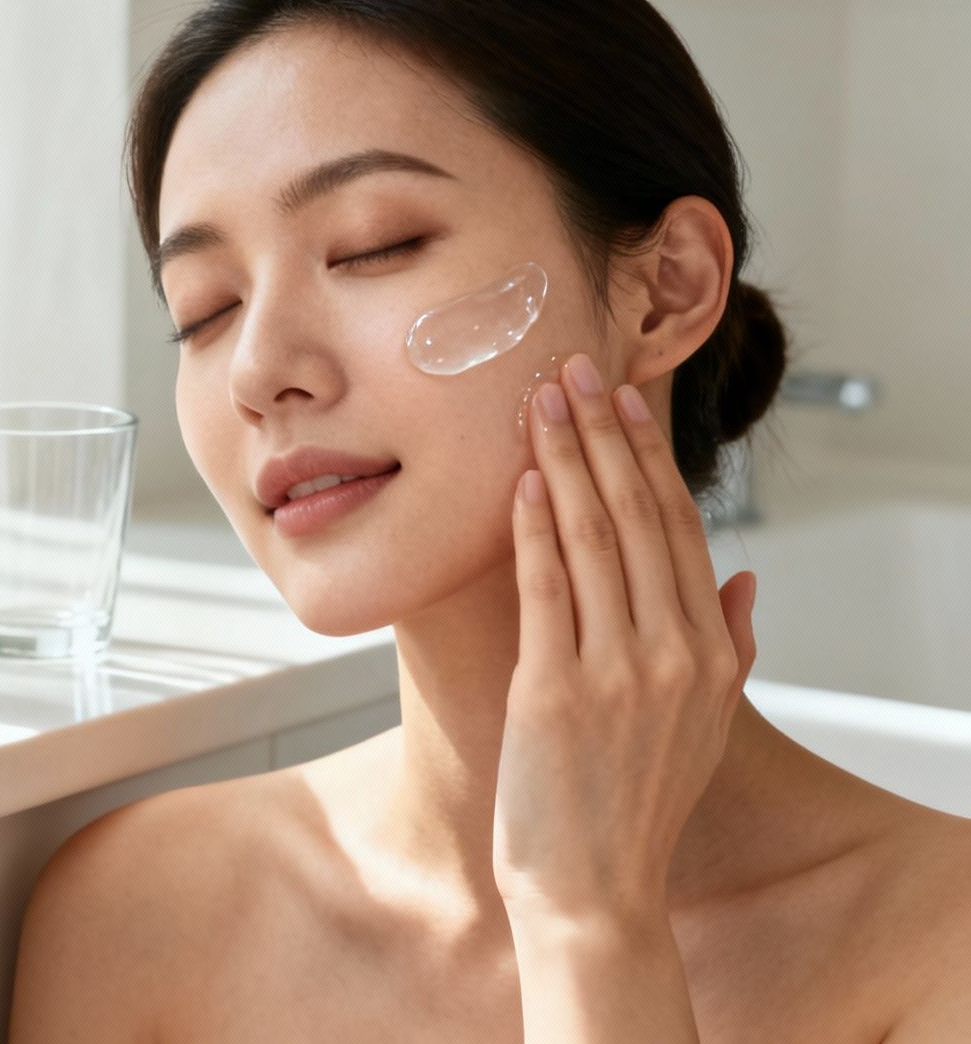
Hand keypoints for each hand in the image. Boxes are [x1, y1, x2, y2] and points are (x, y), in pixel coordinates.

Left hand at [492, 352, 759, 921]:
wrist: (595, 890)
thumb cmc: (635, 805)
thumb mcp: (705, 725)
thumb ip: (732, 648)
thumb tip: (746, 580)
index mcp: (710, 653)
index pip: (680, 529)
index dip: (647, 457)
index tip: (621, 400)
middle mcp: (673, 654)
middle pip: (637, 518)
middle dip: (602, 436)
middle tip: (570, 372)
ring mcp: (617, 672)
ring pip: (592, 540)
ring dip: (562, 464)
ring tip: (536, 405)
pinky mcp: (556, 692)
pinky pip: (546, 591)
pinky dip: (533, 531)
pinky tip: (518, 483)